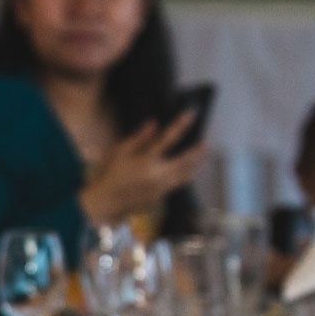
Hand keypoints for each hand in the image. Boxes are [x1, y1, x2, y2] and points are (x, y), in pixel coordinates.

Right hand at [78, 112, 206, 225]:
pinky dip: (189, 173)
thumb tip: (154, 123)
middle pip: (185, 161)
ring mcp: (161, 186)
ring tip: (204, 153)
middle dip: (198, 150)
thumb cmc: (113, 173)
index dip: (180, 125)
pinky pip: (180, 182)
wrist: (109, 200)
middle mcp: (157, 175)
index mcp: (146, 161)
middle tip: (205, 141)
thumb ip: (139, 138)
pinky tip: (192, 167)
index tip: (190, 115)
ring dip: (198, 163)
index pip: (167, 139)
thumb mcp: (121, 152)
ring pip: (187, 174)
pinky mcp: (162, 194)